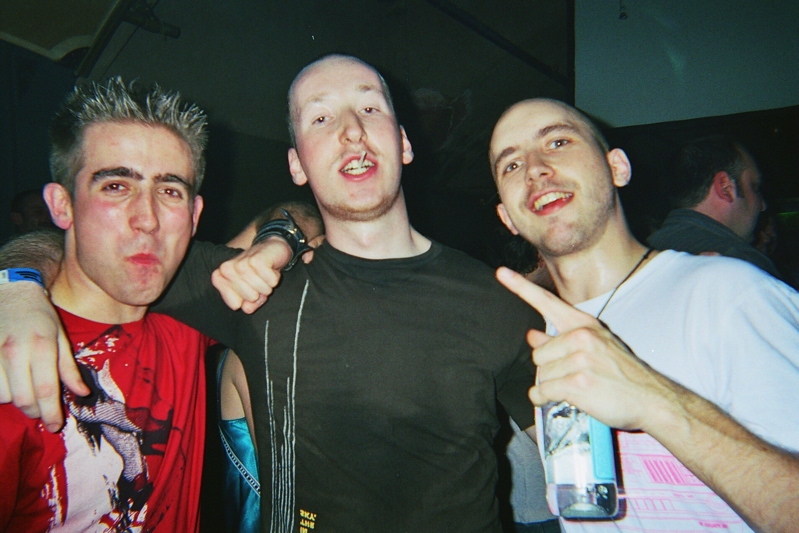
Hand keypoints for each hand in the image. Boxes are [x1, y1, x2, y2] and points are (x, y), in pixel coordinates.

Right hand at [0, 282, 86, 431]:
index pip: (46, 390)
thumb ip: (69, 368)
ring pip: (3, 396)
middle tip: (42, 412)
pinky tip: (10, 385)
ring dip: (16, 400)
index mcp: (42, 346)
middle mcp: (15, 351)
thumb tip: (82, 393)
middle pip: (23, 398)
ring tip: (25, 391)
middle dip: (35, 411)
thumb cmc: (40, 316)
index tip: (56, 425)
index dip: (51, 413)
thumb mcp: (60, 338)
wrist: (10, 293)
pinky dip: (0, 391)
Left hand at [212, 237, 292, 313]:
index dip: (247, 301)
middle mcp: (227, 269)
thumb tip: (247, 308)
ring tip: (265, 274)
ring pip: (260, 290)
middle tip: (259, 279)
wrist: (272, 248)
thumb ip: (249, 304)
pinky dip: (274, 278)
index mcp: (220, 277)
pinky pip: (270, 282)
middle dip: (259, 292)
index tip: (249, 288)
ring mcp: (241, 263)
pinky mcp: (256, 259)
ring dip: (268, 285)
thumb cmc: (259, 272)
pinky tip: (271, 268)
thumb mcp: (253, 292)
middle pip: (249, 298)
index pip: (234, 304)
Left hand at [496, 267, 675, 431]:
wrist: (653, 399)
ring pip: (540, 376)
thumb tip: (531, 336)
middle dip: (549, 371)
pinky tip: (566, 399)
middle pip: (537, 355)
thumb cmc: (622, 375)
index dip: (520, 287)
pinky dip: (546, 400)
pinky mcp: (578, 382)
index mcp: (584, 324)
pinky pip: (542, 391)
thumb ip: (560, 341)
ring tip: (579, 388)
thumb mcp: (595, 348)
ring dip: (552, 387)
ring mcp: (580, 358)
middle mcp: (581, 336)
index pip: (547, 302)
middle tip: (577, 377)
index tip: (500, 272)